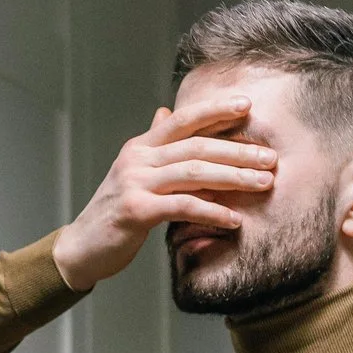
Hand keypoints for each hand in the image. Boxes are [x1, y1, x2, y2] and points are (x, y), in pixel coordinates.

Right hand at [52, 97, 276, 291]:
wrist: (81, 247)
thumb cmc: (115, 212)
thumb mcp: (134, 172)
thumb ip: (154, 144)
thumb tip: (165, 113)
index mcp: (141, 146)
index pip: (183, 119)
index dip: (215, 110)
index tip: (247, 105)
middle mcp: (138, 158)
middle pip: (196, 145)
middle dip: (238, 150)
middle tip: (270, 158)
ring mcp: (135, 183)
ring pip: (194, 172)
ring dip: (234, 177)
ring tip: (263, 183)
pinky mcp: (136, 210)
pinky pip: (183, 206)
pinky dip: (212, 211)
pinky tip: (234, 219)